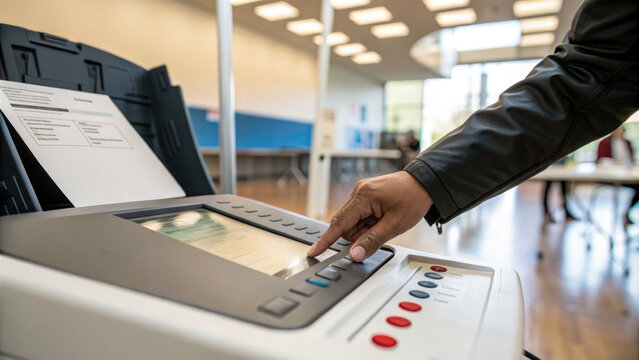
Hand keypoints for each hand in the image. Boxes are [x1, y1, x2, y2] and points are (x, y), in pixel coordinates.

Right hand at [307, 171, 432, 261]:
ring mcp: (361, 193)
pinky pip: (360, 216)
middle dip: (360, 234)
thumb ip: (372, 241)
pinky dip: (369, 222)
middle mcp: (358, 192)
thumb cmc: (412, 200)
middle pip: (346, 225)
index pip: (339, 224)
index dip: (326, 240)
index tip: (314, 251)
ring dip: (366, 228)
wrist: (425, 183)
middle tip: (382, 229)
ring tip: (385, 221)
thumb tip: (355, 254)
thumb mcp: (394, 225)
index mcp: (363, 197)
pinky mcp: (365, 195)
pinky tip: (383, 217)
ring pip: (353, 223)